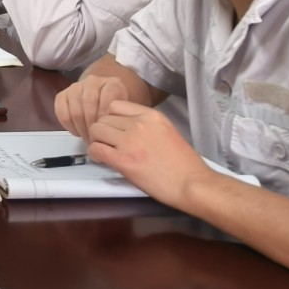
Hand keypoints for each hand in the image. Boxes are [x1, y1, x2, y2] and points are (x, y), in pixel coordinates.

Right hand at [54, 73, 129, 137]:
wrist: (104, 98)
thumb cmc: (117, 110)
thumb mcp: (126, 111)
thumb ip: (123, 118)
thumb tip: (115, 134)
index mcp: (112, 83)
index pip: (108, 98)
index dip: (106, 117)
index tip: (107, 132)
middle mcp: (93, 81)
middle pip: (89, 103)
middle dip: (92, 126)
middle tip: (96, 140)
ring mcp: (76, 86)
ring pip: (75, 110)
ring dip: (81, 128)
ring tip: (88, 138)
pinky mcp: (63, 94)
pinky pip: (62, 112)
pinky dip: (69, 125)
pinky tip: (78, 132)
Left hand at [87, 99, 210, 207]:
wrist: (193, 184)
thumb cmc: (185, 164)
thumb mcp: (167, 132)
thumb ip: (146, 126)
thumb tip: (127, 129)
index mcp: (151, 116)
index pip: (115, 105)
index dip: (111, 118)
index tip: (113, 129)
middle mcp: (139, 124)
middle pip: (103, 118)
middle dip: (102, 131)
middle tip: (107, 143)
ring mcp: (130, 141)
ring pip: (96, 131)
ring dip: (97, 141)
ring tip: (104, 151)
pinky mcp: (123, 160)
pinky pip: (96, 149)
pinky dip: (95, 155)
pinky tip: (102, 160)